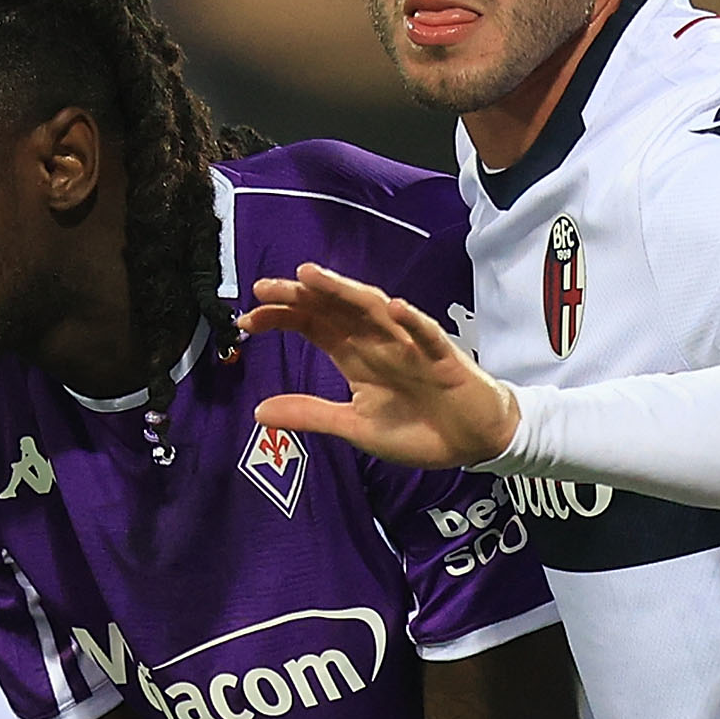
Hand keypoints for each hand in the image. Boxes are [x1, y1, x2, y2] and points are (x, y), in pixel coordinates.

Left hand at [241, 263, 520, 470]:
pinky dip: (412, 322)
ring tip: (313, 276)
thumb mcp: (355, 427)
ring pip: (375, 311)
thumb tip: (258, 411)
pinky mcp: (445, 359)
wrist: (473, 442)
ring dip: (346, 291)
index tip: (246, 320)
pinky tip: (394, 309)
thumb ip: (311, 414)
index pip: (313, 325)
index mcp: (356, 356)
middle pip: (335, 309)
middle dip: (302, 295)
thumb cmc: (418, 429)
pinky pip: (428, 335)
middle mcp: (379, 342)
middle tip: (265, 287)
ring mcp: (412, 346)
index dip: (281, 318)